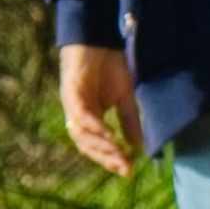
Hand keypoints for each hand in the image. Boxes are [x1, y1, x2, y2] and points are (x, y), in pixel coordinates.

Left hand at [54, 43, 144, 169]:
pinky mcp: (71, 92)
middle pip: (87, 145)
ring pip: (82, 134)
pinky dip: (95, 127)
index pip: (97, 146)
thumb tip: (138, 147)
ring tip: (119, 155)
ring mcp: (72, 104)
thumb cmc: (109, 65)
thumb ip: (129, 121)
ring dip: (101, 147)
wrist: (98, 37)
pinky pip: (82, 115)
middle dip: (106, 158)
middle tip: (125, 168)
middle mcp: (77, 115)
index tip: (129, 171)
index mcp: (88, 118)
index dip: (111, 159)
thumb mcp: (125, 97)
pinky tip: (109, 135)